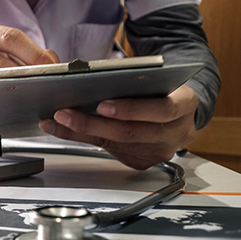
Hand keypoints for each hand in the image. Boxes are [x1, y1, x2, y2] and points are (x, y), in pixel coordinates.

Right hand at [0, 22, 57, 130]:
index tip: (53, 67)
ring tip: (28, 100)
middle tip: (45, 87)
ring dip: (13, 95)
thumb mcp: (1, 54)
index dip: (34, 53)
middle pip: (1, 63)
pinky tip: (7, 112)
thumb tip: (52, 60)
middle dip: (26, 76)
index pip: (10, 37)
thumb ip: (26, 54)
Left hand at [39, 85, 198, 169]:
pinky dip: (84, 139)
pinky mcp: (143, 161)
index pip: (161, 110)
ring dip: (81, 132)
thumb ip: (132, 80)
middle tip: (63, 114)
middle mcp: (177, 132)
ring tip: (55, 122)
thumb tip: (85, 78)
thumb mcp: (155, 78)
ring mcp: (160, 150)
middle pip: (131, 132)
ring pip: (116, 144)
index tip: (101, 105)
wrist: (177, 108)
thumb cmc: (161, 88)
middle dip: (93, 123)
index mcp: (185, 104)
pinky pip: (110, 151)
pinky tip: (64, 130)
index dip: (131, 110)